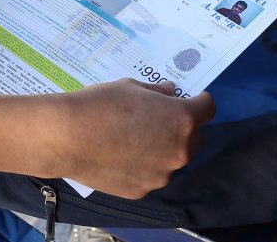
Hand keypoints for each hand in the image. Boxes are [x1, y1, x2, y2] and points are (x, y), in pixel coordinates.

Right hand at [53, 80, 214, 197]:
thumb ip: (157, 92)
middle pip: (194, 137)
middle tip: (160, 118)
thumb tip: (170, 93)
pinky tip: (122, 155)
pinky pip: (152, 174)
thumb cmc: (100, 104)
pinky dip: (144, 165)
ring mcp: (161, 174)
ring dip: (164, 148)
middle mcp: (179, 151)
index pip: (208, 109)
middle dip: (183, 126)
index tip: (191, 98)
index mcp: (181, 119)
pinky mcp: (143, 190)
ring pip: (172, 159)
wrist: (68, 137)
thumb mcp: (131, 87)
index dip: (199, 101)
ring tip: (136, 138)